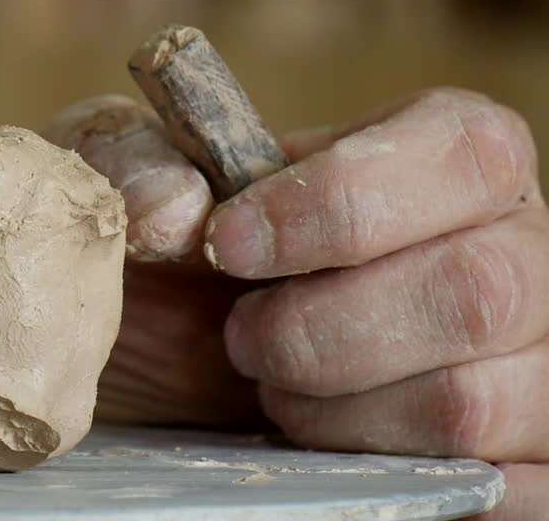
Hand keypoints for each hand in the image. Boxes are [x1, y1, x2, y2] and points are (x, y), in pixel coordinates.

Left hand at [45, 88, 546, 519]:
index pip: (463, 154)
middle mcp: (518, 251)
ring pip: (474, 404)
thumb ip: (136, 161)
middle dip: (322, 330)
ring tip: (278, 392)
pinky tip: (328, 447)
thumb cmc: (176, 256)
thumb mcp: (133, 179)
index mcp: (448, 159)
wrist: (174, 358)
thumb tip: (172, 208)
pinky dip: (398, 483)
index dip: (340, 204)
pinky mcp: (529, 459)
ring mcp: (536, 363)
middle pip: (479, 290)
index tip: (230, 244)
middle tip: (242, 337)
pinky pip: (507, 491)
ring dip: (338, 414)